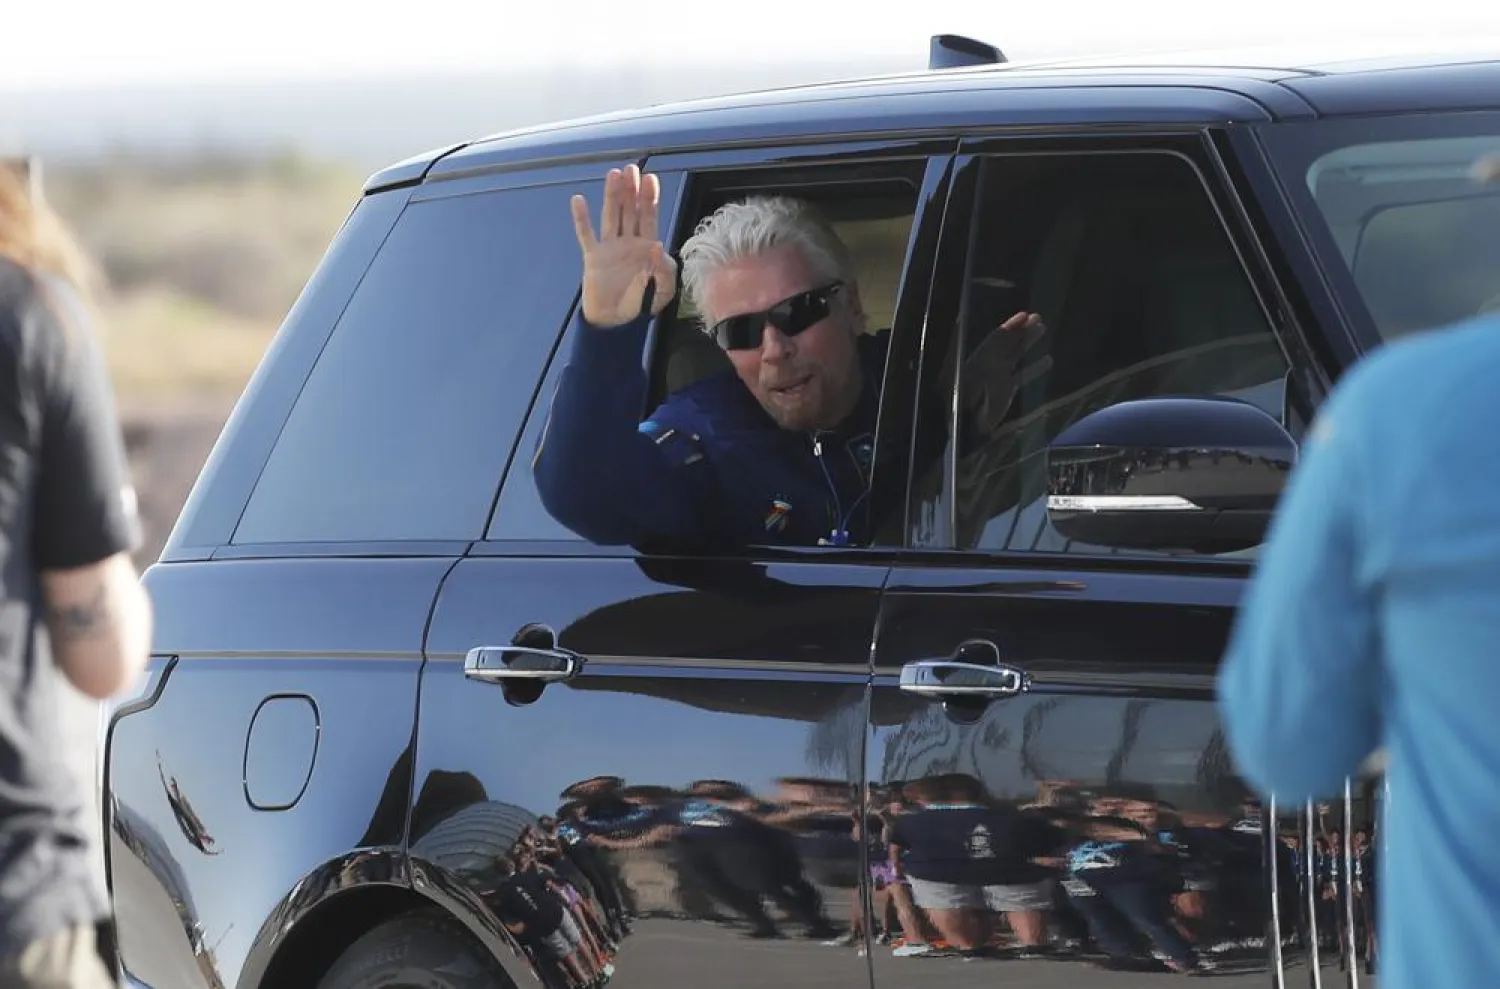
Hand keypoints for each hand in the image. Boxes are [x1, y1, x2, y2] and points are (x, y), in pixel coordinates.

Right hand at [570, 165, 677, 326]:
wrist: (617, 324)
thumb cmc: (641, 305)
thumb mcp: (664, 290)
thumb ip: (665, 268)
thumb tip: (657, 244)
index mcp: (647, 247)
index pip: (649, 217)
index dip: (650, 198)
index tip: (650, 179)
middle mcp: (628, 243)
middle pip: (630, 210)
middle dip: (631, 190)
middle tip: (631, 168)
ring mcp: (609, 248)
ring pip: (611, 216)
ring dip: (612, 195)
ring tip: (613, 174)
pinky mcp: (593, 258)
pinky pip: (586, 235)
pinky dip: (582, 218)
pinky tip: (579, 200)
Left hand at [960, 310, 1051, 434]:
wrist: (960, 432)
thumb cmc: (960, 414)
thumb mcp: (968, 399)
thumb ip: (980, 390)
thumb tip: (992, 378)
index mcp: (977, 364)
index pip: (995, 341)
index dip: (1009, 328)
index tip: (1023, 316)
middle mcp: (987, 366)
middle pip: (1006, 344)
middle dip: (1020, 330)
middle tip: (1037, 317)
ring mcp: (997, 378)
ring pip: (1015, 355)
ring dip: (1027, 342)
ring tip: (1042, 327)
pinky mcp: (1005, 391)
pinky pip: (1022, 375)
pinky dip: (1034, 368)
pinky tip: (1048, 360)